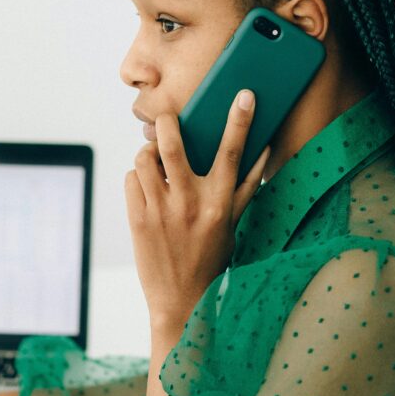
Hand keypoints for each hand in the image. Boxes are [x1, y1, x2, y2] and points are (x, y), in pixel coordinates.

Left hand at [125, 89, 269, 330]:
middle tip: (168, 120)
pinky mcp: (137, 220)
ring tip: (156, 163)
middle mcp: (189, 204)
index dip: (239, 121)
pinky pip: (131, 179)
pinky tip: (147, 188)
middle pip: (171, 144)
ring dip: (148, 153)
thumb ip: (246, 187)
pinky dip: (137, 177)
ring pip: (144, 158)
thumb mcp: (233, 225)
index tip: (245, 95)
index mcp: (219, 204)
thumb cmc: (212, 258)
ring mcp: (159, 212)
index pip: (231, 153)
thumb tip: (263, 151)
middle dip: (167, 123)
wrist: (181, 300)